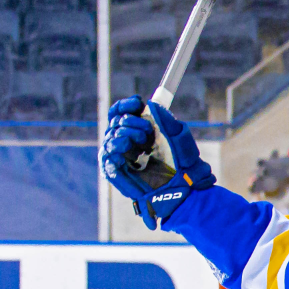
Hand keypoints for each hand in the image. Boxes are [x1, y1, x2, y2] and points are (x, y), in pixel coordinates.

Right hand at [101, 96, 215, 228]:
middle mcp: (124, 143)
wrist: (181, 187)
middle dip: (131, 120)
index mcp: (136, 133)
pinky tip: (127, 147)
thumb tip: (152, 104)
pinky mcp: (113, 171)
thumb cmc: (181, 164)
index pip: (120, 113)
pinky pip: (107, 153)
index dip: (126, 105)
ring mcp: (117, 157)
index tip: (138, 102)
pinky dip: (116, 146)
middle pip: (116, 122)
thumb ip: (165, 119)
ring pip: (111, 135)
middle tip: (147, 131)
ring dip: (127, 133)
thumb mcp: (177, 136)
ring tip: (144, 143)